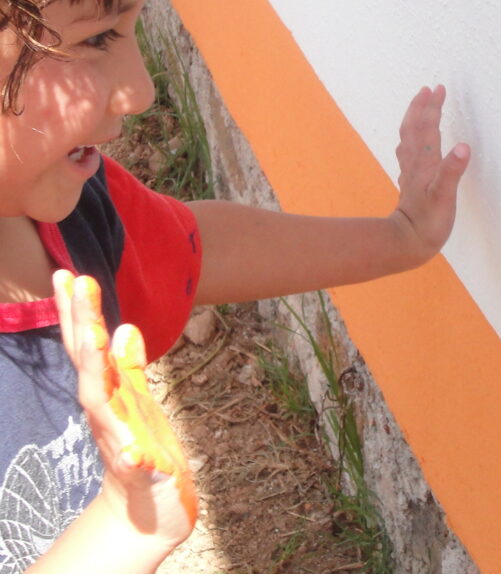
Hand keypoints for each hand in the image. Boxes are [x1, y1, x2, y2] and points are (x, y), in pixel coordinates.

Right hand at [53, 271, 196, 546]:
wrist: (149, 505)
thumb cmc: (143, 444)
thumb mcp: (137, 398)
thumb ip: (129, 367)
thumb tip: (123, 328)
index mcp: (108, 392)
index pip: (88, 347)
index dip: (79, 313)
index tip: (70, 276)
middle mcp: (106, 412)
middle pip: (88, 363)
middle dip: (82, 323)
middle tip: (75, 281)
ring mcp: (119, 440)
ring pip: (102, 403)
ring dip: (97, 370)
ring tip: (97, 335)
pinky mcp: (141, 471)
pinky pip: (135, 463)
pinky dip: (132, 454)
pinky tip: (132, 448)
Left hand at [391, 85, 469, 265]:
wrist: (406, 243)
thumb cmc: (429, 223)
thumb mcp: (445, 197)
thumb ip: (452, 171)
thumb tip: (463, 146)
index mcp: (425, 163)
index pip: (428, 128)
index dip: (433, 108)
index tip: (438, 88)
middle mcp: (415, 164)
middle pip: (413, 129)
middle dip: (420, 107)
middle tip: (427, 90)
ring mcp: (410, 173)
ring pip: (407, 139)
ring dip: (412, 120)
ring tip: (418, 107)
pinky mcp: (409, 183)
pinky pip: (407, 153)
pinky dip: (410, 140)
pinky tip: (411, 143)